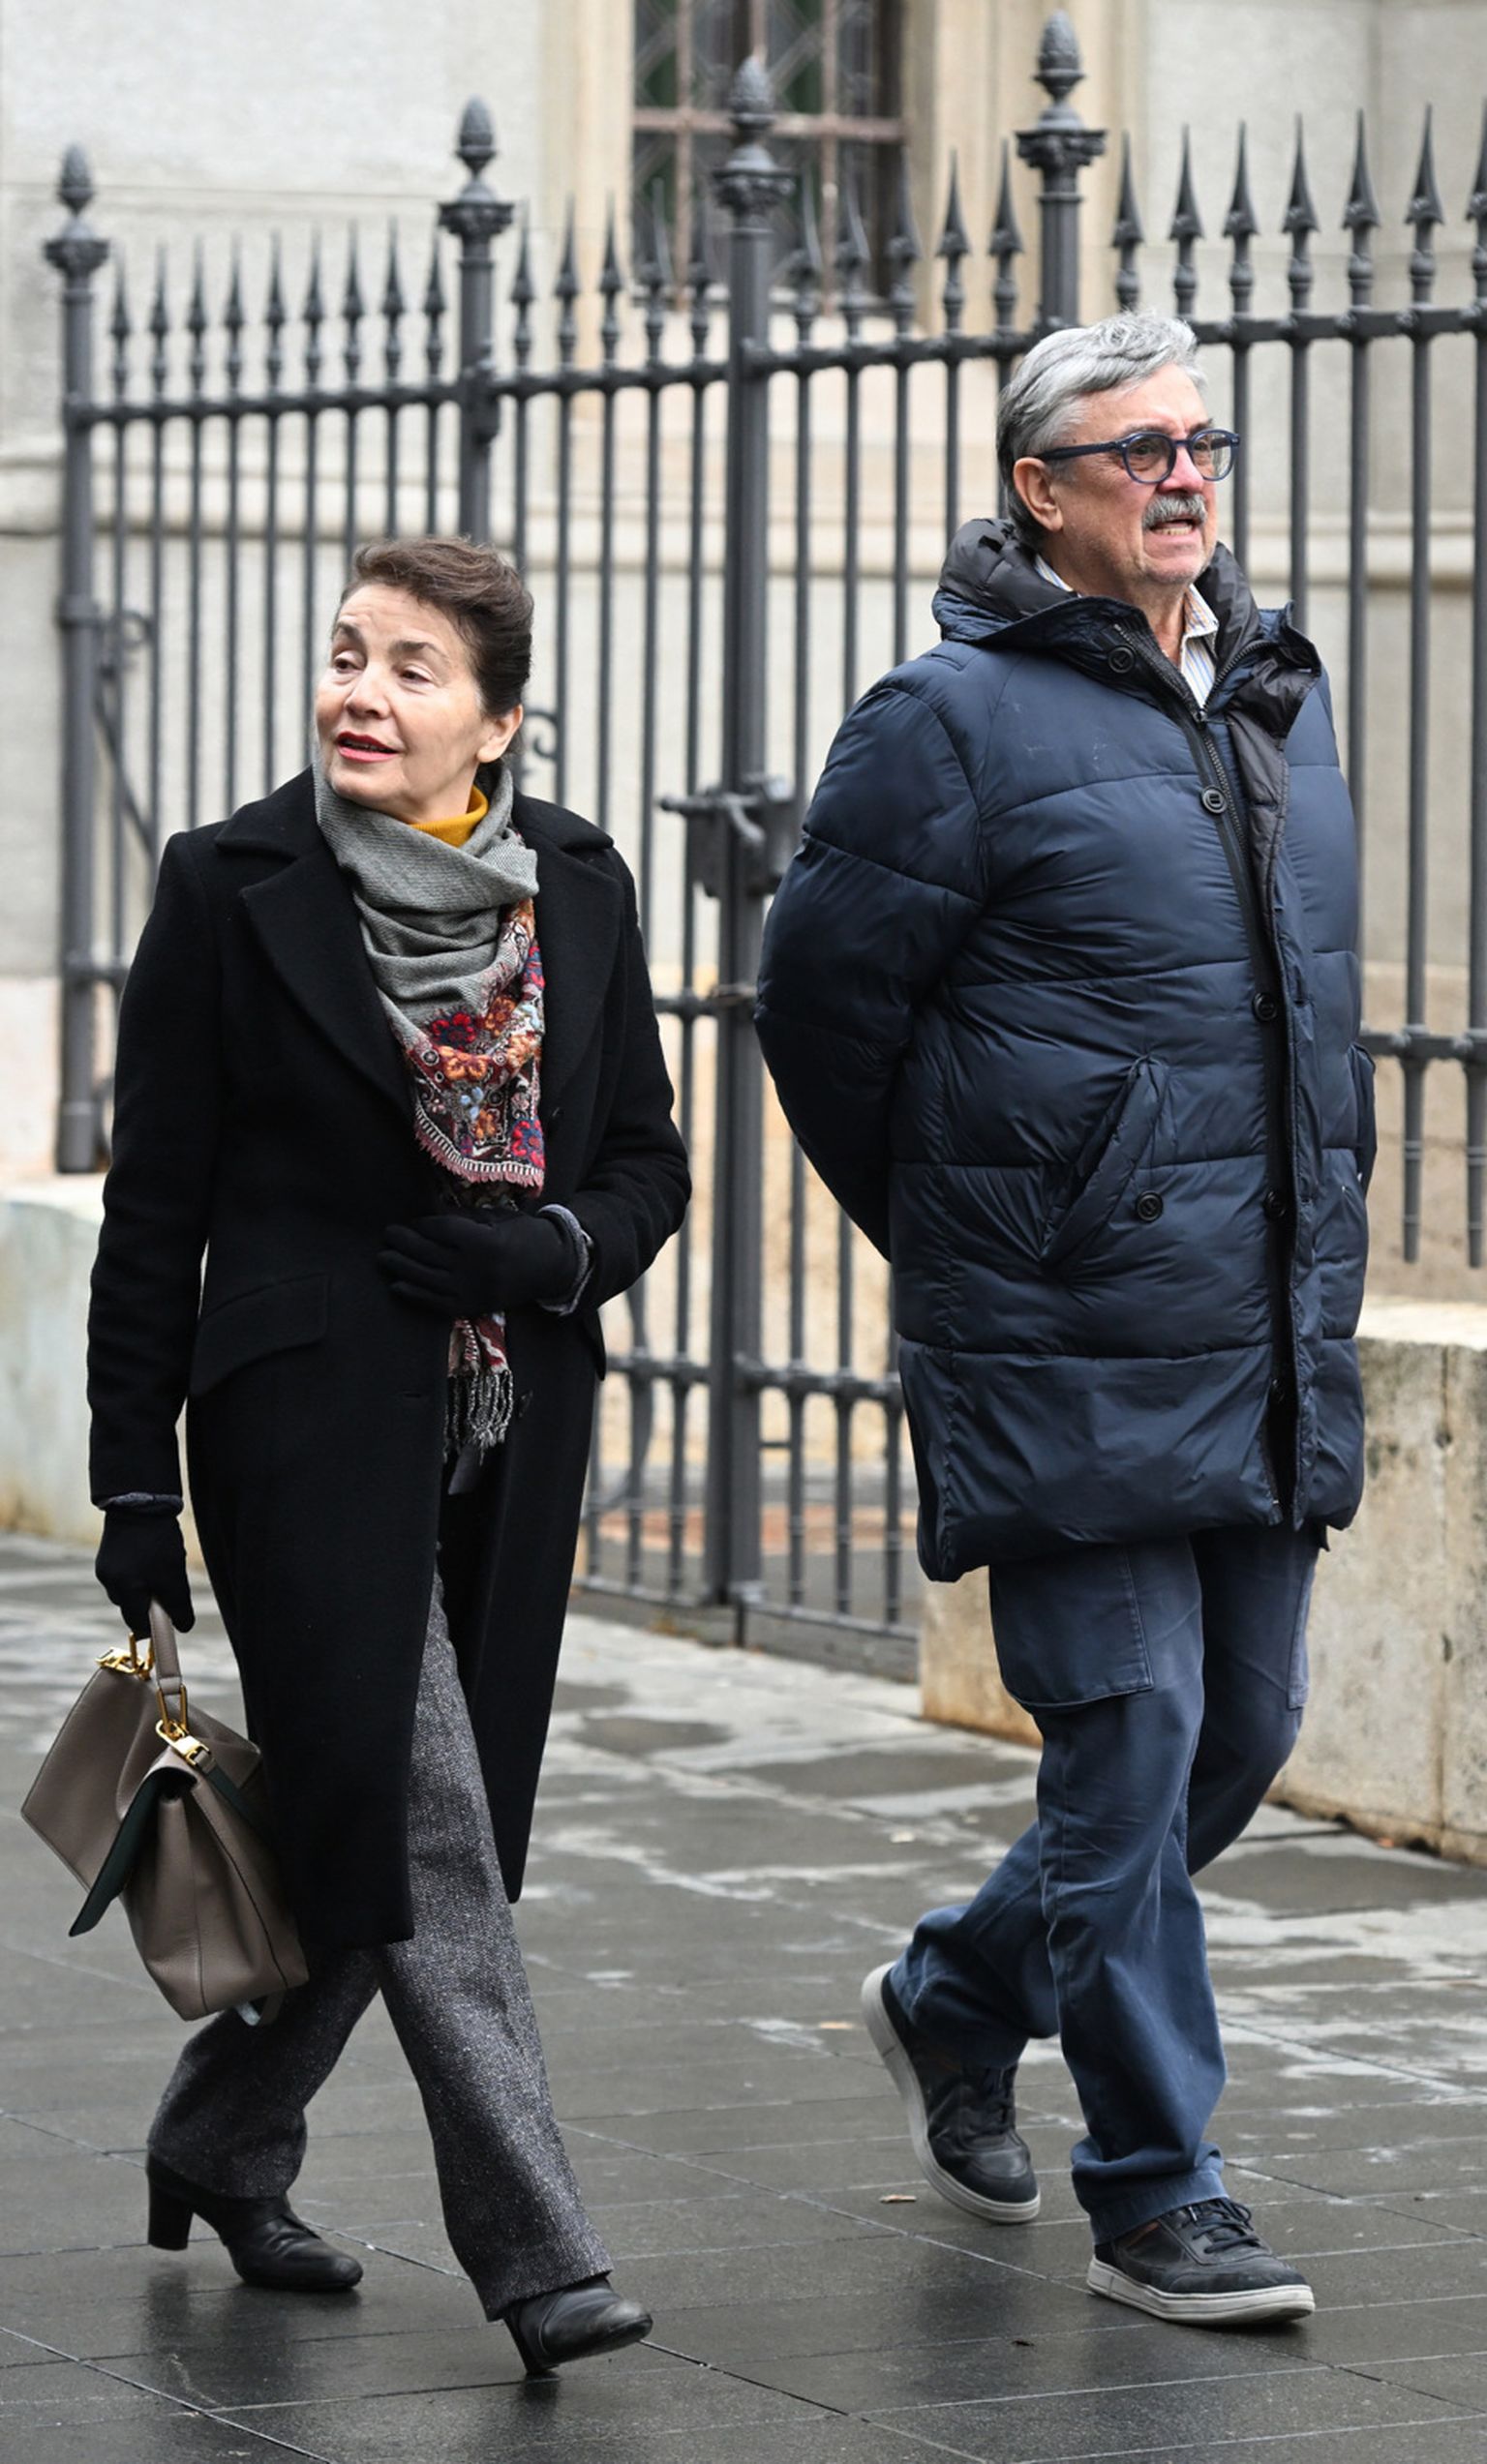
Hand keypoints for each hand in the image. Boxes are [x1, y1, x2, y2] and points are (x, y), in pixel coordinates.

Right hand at [95, 1509, 194, 1633]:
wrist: (139, 1503)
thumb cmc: (158, 1541)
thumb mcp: (173, 1575)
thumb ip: (178, 1605)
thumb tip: (183, 1627)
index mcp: (124, 1590)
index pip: (138, 1624)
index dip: (155, 1628)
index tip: (169, 1624)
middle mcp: (109, 1583)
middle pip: (132, 1609)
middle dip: (150, 1604)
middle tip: (167, 1587)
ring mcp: (104, 1570)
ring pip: (127, 1592)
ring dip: (143, 1588)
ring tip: (158, 1566)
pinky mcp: (105, 1558)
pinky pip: (122, 1577)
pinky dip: (136, 1575)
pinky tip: (147, 1558)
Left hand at [379, 1212, 573, 1317]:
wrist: (552, 1267)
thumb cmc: (524, 1235)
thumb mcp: (496, 1218)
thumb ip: (462, 1217)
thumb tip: (427, 1214)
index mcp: (485, 1241)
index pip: (442, 1230)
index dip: (423, 1224)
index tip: (411, 1220)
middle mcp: (477, 1269)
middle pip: (429, 1254)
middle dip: (404, 1243)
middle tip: (388, 1234)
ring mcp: (474, 1291)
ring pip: (428, 1279)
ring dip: (402, 1267)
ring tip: (383, 1257)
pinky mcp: (473, 1307)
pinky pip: (437, 1303)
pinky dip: (415, 1294)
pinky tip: (397, 1285)